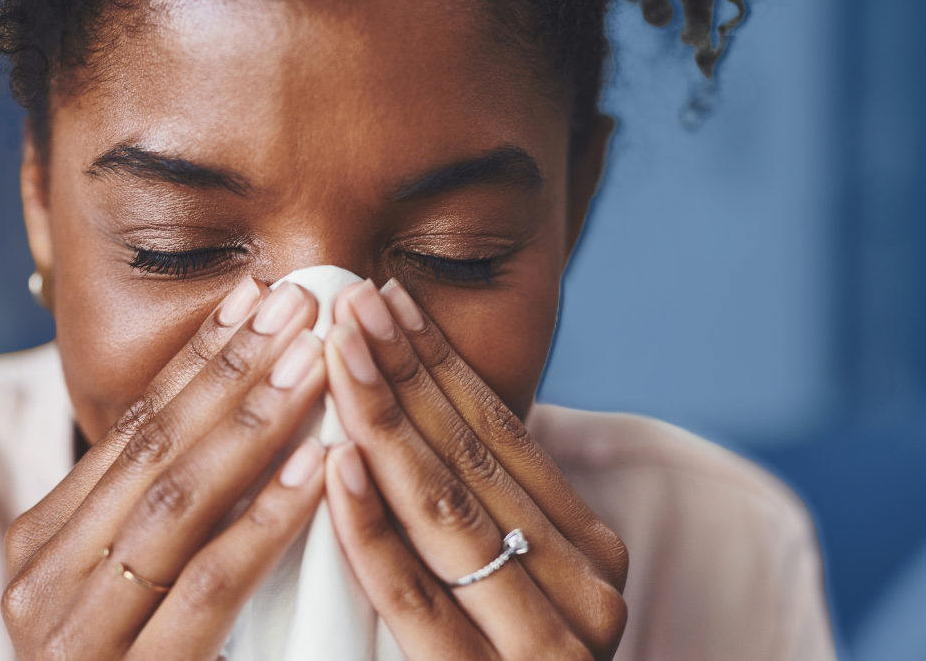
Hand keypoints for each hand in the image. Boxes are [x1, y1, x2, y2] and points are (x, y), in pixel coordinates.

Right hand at [2, 279, 328, 659]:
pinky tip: (318, 470)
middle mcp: (40, 581)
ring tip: (314, 363)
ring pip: (173, 505)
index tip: (259, 299)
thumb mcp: (128, 586)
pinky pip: (204, 587)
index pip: (130, 432)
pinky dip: (264, 522)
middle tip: (300, 306)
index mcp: (40, 543)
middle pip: (151, 452)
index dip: (200, 361)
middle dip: (232, 373)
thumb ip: (163, 518)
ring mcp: (70, 635)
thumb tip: (237, 410)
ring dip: (252, 425)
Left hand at [322, 279, 628, 660]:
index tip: (382, 299)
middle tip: (348, 300)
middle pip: (476, 461)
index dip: (439, 365)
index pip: (503, 437)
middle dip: (406, 376)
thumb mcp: (501, 576)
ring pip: (452, 515)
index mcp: (591, 550)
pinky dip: (373, 529)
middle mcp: (588, 592)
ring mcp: (550, 646)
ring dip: (386, 424)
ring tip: (335, 352)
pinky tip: (334, 464)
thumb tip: (406, 401)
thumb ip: (473, 505)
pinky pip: (418, 600)